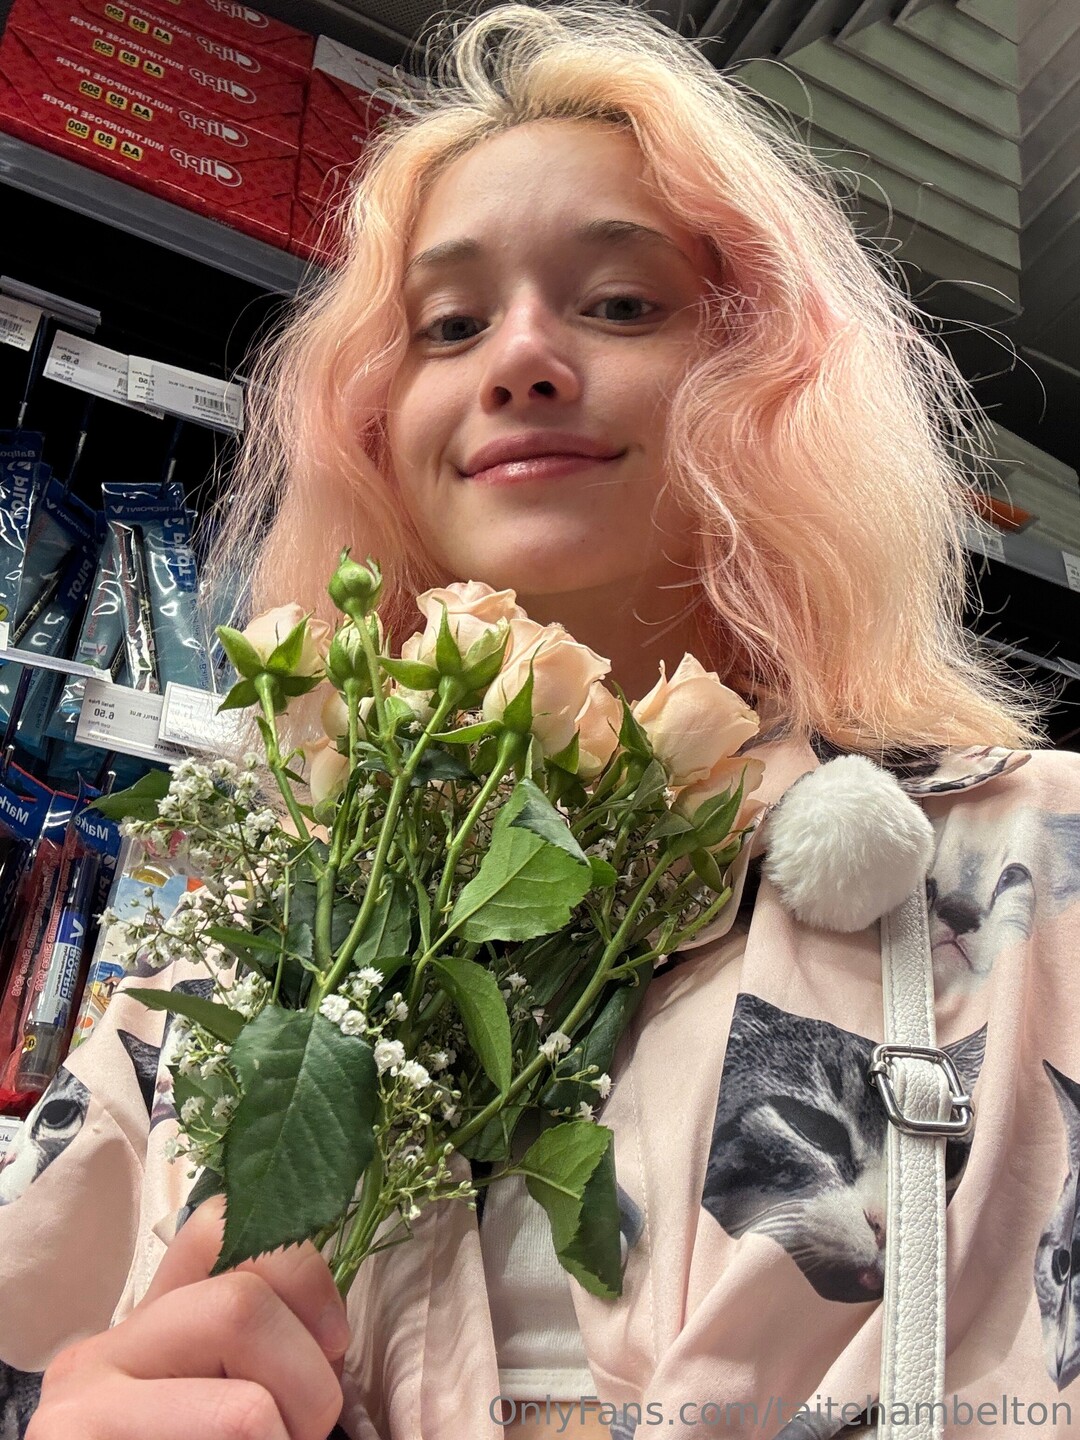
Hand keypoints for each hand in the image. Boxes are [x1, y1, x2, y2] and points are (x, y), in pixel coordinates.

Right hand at [27, 1193, 349, 1439]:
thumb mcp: (229, 1402)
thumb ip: (262, 1355)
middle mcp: (105, 1349)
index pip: (221, 1225)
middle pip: (245, 1301)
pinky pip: (231, 1439)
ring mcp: (82, 1407)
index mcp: (151, 1326)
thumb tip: (334, 1335)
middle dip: (311, 1382)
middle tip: (303, 1437)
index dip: (304, 1270)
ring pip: (246, 1403)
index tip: (332, 1342)